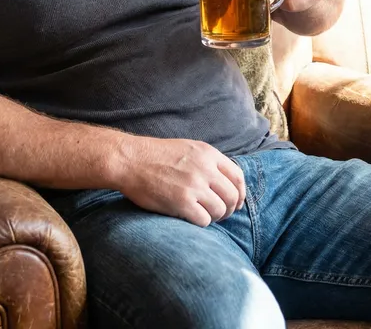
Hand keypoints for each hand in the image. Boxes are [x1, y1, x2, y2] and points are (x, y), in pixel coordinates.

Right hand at [116, 137, 245, 226]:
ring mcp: (194, 185)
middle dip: (230, 209)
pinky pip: (204, 220)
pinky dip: (201, 222)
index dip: (241, 193)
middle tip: (221, 214)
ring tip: (204, 215)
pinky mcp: (182, 202)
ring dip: (215, 217)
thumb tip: (226, 182)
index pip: (238, 176)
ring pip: (221, 210)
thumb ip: (208, 162)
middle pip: (233, 196)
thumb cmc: (156, 156)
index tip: (236, 202)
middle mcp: (205, 168)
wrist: (130, 160)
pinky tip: (191, 217)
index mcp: (208, 153)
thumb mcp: (188, 149)